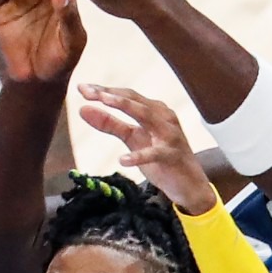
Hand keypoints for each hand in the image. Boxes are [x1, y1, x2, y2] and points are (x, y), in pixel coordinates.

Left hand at [78, 85, 216, 214]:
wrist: (189, 184)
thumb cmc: (160, 159)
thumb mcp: (132, 139)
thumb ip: (110, 124)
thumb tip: (83, 109)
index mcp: (153, 110)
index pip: (126, 96)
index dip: (104, 91)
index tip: (82, 88)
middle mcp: (163, 117)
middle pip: (134, 100)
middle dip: (110, 94)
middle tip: (86, 91)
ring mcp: (170, 135)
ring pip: (147, 116)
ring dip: (125, 108)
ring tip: (104, 103)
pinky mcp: (172, 156)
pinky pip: (154, 153)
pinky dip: (139, 156)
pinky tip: (122, 159)